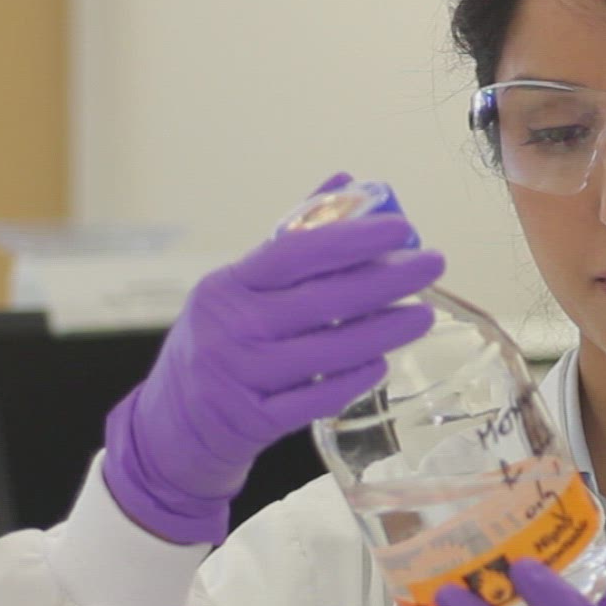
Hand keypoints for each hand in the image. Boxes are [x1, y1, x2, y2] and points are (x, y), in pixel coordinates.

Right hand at [103, 174, 443, 543]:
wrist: (172, 424)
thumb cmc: (219, 342)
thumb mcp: (239, 288)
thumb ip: (292, 238)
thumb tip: (345, 180)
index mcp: (228, 286)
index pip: (295, 251)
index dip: (352, 238)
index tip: (402, 228)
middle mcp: (232, 328)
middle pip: (322, 300)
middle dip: (386, 281)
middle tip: (433, 265)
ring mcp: (242, 377)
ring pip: (327, 352)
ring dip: (382, 332)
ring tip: (423, 316)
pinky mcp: (254, 421)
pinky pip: (315, 400)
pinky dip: (352, 380)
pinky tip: (382, 363)